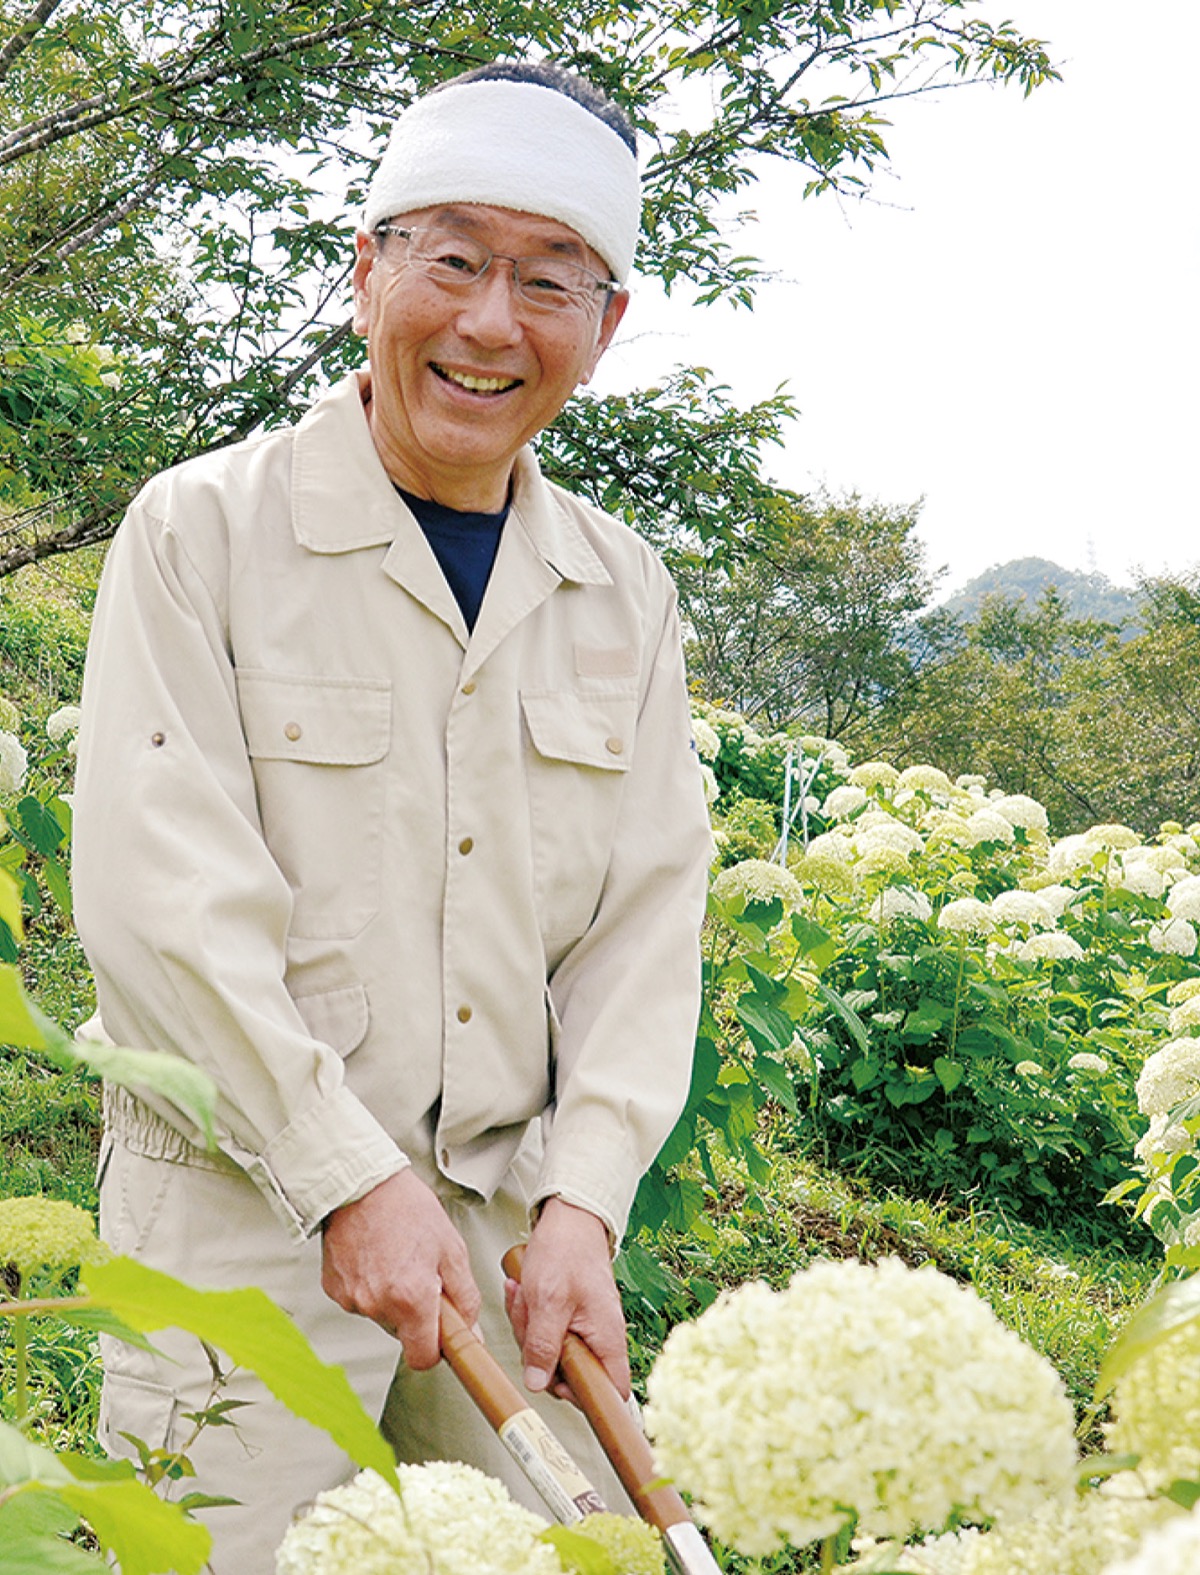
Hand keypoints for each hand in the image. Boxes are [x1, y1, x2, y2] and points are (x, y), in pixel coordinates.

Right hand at [321, 1168, 480, 1368]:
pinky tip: (376, 1256)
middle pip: (402, 1334)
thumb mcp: (451, 1249)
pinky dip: (370, 1286)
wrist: (362, 1183)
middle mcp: (377, 1304)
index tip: (441, 1331)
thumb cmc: (407, 1208)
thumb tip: (472, 1330)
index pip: (423, 1358)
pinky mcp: (333, 1288)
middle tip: (421, 1275)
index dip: (436, 1347)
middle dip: (415, 1313)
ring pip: (381, 1316)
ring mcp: (351, 1298)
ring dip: (392, 1298)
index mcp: (410, 1298)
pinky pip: (360, 1300)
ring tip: (396, 1257)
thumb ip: (465, 1297)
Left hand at [504, 1197, 629, 1401]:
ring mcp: (587, 1325)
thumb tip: (537, 1384)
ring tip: (523, 1296)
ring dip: (530, 1327)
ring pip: (553, 1350)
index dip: (582, 1396)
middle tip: (527, 1322)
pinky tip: (523, 1292)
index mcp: (607, 1338)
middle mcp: (602, 1336)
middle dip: (539, 1350)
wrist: (570, 1216)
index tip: (552, 1379)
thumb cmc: (567, 1250)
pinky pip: (548, 1329)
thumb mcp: (548, 1301)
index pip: (609, 1391)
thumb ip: (543, 1346)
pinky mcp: (573, 1314)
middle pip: (570, 1371)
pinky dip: (532, 1314)